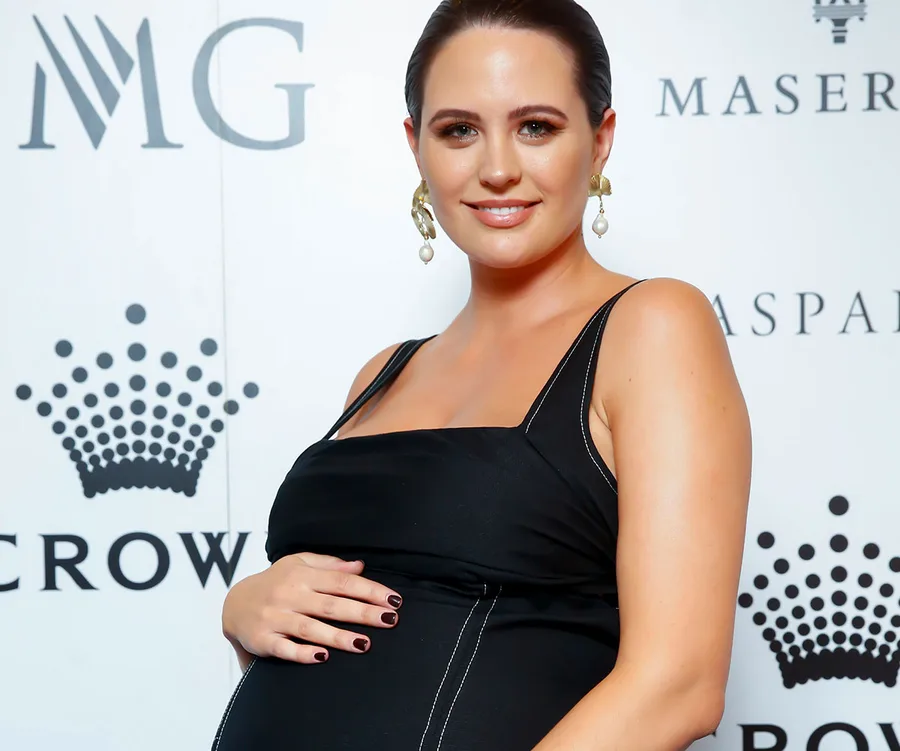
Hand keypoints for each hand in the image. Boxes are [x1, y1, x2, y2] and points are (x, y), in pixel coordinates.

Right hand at [222, 552, 402, 666]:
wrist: (233, 603)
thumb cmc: (275, 582)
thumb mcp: (298, 564)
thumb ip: (329, 565)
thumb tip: (360, 566)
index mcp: (302, 575)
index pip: (342, 582)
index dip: (369, 590)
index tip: (393, 600)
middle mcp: (289, 594)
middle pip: (332, 605)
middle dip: (363, 613)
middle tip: (390, 621)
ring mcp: (275, 617)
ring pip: (311, 628)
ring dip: (338, 637)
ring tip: (365, 644)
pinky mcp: (263, 640)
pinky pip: (284, 648)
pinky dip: (303, 653)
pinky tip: (323, 657)